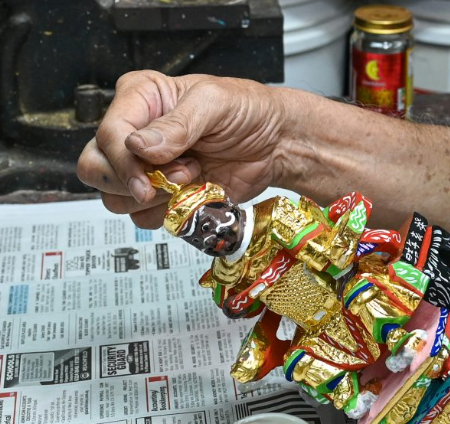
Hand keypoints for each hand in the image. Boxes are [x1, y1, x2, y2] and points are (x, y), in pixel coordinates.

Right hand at [77, 70, 291, 227]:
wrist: (276, 143)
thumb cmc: (248, 111)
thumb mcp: (215, 103)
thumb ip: (177, 123)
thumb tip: (138, 146)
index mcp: (140, 99)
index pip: (108, 135)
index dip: (123, 162)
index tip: (149, 178)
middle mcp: (136, 133)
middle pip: (94, 168)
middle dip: (132, 182)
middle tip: (177, 175)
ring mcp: (148, 168)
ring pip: (116, 199)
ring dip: (157, 197)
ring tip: (193, 174)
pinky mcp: (164, 196)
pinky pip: (145, 218)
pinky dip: (170, 213)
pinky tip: (196, 191)